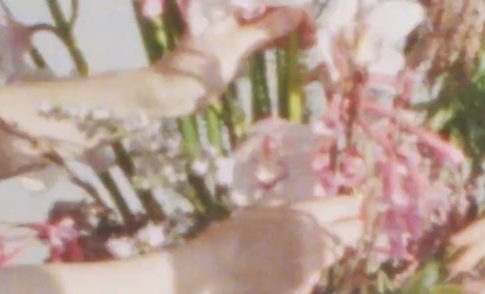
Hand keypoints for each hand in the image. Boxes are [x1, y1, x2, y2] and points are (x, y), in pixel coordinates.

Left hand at [154, 7, 311, 109]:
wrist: (170, 92)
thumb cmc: (199, 68)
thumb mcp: (235, 47)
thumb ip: (265, 29)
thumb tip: (296, 12)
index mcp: (232, 6)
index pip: (270, 1)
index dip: (294, 8)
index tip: (312, 27)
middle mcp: (234, 14)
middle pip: (270, 10)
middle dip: (294, 19)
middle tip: (314, 39)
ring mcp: (235, 32)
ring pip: (268, 25)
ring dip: (288, 32)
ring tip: (308, 44)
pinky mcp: (234, 49)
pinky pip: (261, 40)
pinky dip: (276, 43)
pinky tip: (291, 49)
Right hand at [202, 195, 363, 293]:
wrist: (219, 267)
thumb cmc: (236, 231)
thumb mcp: (266, 207)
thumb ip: (295, 205)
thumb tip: (320, 201)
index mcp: (305, 213)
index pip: (346, 208)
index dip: (353, 207)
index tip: (356, 208)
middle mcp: (315, 239)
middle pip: (352, 234)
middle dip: (351, 229)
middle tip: (347, 229)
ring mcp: (312, 265)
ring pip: (333, 257)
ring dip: (325, 252)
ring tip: (300, 250)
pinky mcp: (304, 285)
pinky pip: (314, 276)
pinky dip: (306, 273)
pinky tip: (283, 270)